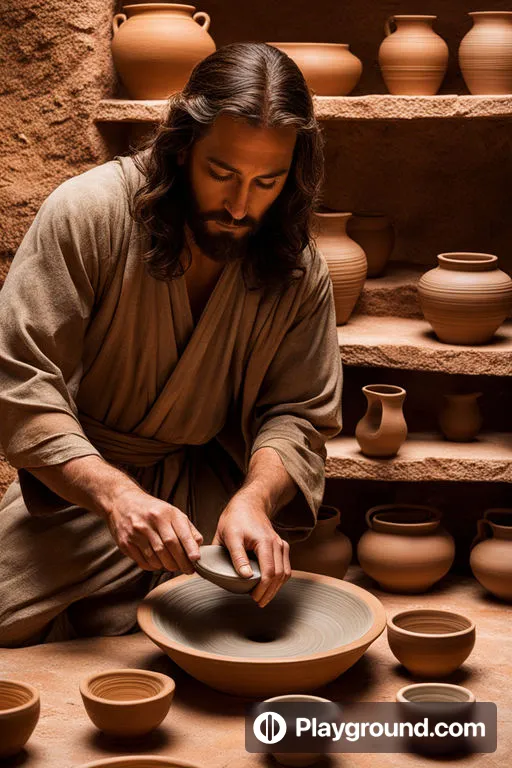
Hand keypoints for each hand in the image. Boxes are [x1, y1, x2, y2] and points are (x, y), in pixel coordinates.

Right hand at [105, 486, 202, 572]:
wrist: (122, 502)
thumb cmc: (152, 510)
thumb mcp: (172, 512)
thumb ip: (187, 528)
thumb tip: (199, 545)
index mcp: (165, 513)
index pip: (180, 533)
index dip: (189, 548)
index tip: (196, 559)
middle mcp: (151, 521)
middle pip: (169, 547)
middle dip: (181, 562)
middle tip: (187, 569)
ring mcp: (136, 532)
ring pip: (156, 557)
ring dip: (167, 566)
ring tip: (173, 566)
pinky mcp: (126, 543)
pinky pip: (143, 561)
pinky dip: (154, 566)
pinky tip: (158, 564)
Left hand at [212, 490, 290, 607]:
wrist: (248, 504)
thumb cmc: (235, 519)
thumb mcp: (229, 536)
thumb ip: (237, 556)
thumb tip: (245, 576)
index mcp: (264, 541)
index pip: (269, 571)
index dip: (263, 589)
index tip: (254, 598)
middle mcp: (277, 543)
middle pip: (279, 575)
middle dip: (270, 592)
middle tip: (258, 602)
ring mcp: (281, 545)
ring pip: (285, 573)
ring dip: (276, 588)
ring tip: (263, 597)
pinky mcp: (281, 547)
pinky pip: (286, 567)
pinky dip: (280, 580)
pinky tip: (270, 587)